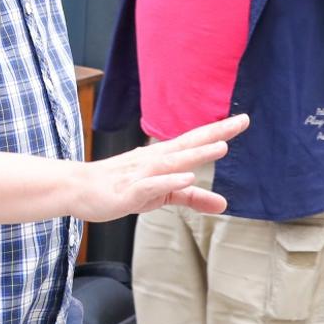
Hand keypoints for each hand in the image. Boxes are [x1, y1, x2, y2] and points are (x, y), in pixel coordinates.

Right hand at [72, 113, 249, 221]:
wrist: (79, 190)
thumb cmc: (122, 188)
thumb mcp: (163, 195)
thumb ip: (194, 198)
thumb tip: (224, 204)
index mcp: (163, 158)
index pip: (195, 140)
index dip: (219, 131)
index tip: (243, 119)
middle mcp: (154, 160)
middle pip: (189, 144)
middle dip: (216, 133)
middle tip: (242, 121)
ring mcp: (142, 174)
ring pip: (173, 162)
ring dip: (197, 154)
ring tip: (221, 146)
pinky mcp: (130, 191)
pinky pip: (152, 186)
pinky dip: (169, 181)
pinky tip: (186, 178)